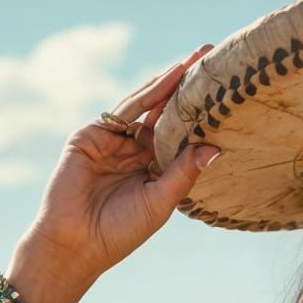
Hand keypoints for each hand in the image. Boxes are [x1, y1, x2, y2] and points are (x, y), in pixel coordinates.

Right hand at [14, 44, 221, 289]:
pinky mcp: (91, 135)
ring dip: (171, 81)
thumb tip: (215, 147)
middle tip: (216, 59)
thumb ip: (183, 173)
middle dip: (188, 88)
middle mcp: (133, 152)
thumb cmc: (119, 232)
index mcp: (151, 172)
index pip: (179, 137)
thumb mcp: (160, 202)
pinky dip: (149, 93)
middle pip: (166, 114)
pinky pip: (125, 110)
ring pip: (147, 105)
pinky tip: (171, 76)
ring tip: (198, 59)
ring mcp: (112, 141)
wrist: (75, 243)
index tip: (227, 95)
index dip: (200, 117)